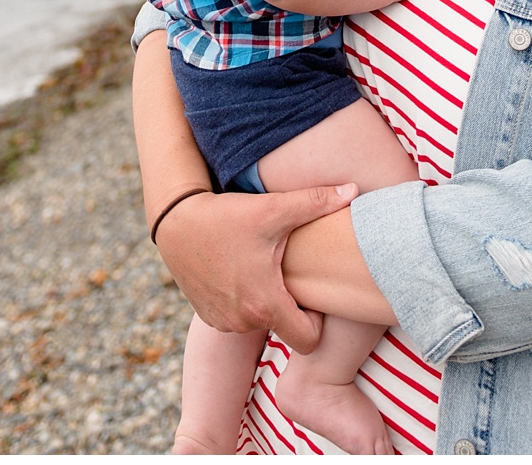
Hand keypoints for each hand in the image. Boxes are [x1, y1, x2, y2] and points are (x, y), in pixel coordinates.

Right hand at [154, 183, 357, 352]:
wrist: (176, 222)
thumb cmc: (227, 216)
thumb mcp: (273, 209)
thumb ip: (317, 202)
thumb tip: (356, 189)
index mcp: (265, 304)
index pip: (308, 342)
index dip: (316, 322)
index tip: (310, 295)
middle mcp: (243, 322)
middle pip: (284, 330)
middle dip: (291, 309)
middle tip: (289, 276)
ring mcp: (223, 323)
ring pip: (259, 324)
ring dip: (265, 304)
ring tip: (262, 270)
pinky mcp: (208, 317)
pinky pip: (237, 319)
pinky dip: (243, 303)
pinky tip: (241, 273)